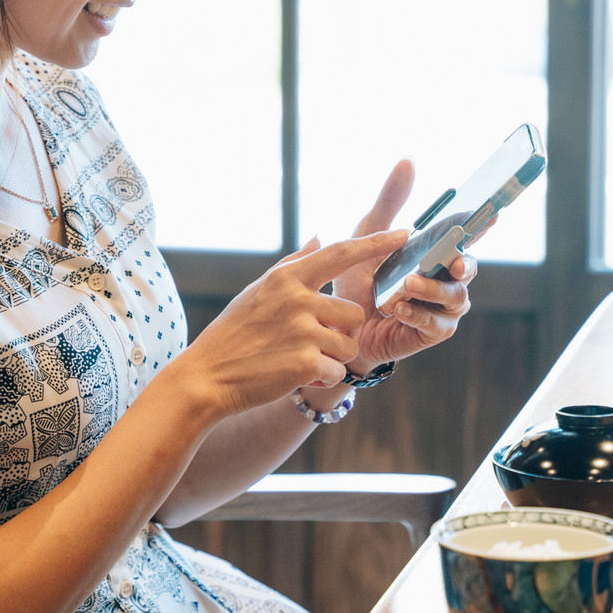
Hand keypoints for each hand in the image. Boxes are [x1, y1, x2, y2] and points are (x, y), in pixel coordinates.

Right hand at [162, 229, 409, 420]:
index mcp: (287, 278)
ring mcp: (301, 330)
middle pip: (353, 313)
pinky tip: (293, 375)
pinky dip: (321, 379)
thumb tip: (319, 236)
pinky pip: (337, 372)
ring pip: (349, 345)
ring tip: (297, 359)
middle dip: (340, 333)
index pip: (341, 253)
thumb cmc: (233, 333)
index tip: (405, 233)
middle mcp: (297, 299)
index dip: (376, 243)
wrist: (207, 377)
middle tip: (308, 343)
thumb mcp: (258, 291)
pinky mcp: (304, 363)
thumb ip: (294, 264)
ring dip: (331, 358)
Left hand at [333, 160, 478, 369]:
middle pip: (469, 267)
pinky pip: (435, 323)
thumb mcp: (368, 235)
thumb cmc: (359, 279)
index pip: (465, 236)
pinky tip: (400, 309)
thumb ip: (389, 201)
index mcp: (435, 252)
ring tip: (408, 285)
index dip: (480, 225)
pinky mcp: (433, 331)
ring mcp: (443, 306)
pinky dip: (418, 314)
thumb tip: (408, 161)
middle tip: (454, 262)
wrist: (341, 326)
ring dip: (432, 289)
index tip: (490, 215)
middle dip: (464, 263)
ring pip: (454, 296)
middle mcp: (446, 278)